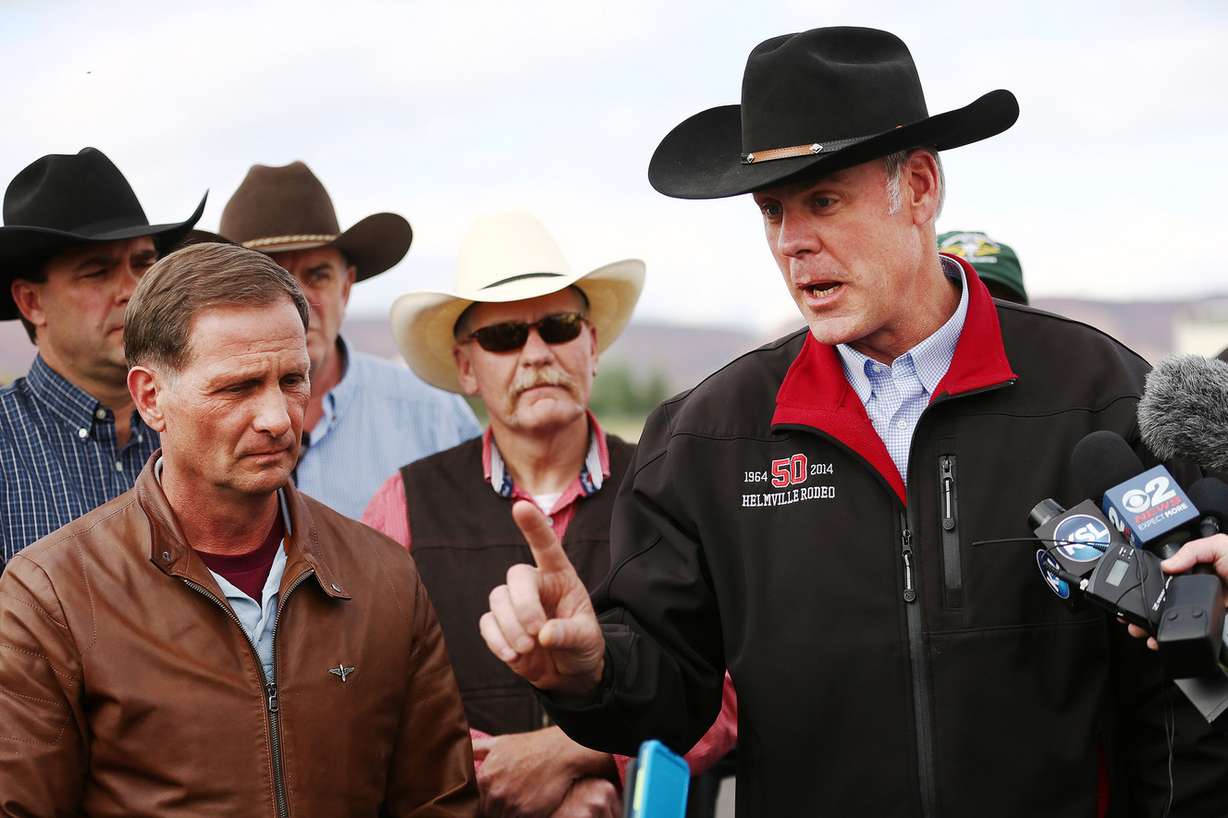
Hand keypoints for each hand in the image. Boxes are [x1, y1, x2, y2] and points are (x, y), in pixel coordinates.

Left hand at [473, 727, 614, 817]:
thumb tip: (461, 748)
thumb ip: (478, 749)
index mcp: (484, 777)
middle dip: (496, 810)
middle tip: (511, 799)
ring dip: (508, 814)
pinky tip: (528, 807)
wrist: (560, 751)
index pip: (475, 803)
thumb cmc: (531, 747)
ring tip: (519, 803)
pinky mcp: (526, 813)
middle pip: (488, 813)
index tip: (494, 799)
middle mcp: (494, 792)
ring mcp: (510, 804)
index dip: (484, 803)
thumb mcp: (500, 743)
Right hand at [480, 501, 605, 693]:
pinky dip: (497, 641)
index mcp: (560, 577)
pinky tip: (514, 657)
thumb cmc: (582, 646)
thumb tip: (544, 634)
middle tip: (535, 634)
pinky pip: (487, 623)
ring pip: (498, 600)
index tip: (521, 507)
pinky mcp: (499, 625)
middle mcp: (535, 584)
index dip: (534, 527)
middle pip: (516, 575)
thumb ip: (569, 634)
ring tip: (528, 650)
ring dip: (511, 628)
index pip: (546, 547)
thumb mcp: (588, 640)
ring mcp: (514, 604)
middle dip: (523, 605)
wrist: (568, 674)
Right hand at [1124, 533, 1227, 649]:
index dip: (1145, 579)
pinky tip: (1159, 638)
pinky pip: (1182, 629)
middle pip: (1159, 597)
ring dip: (1149, 624)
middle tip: (1128, 616)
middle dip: (1140, 606)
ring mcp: (1200, 606)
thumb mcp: (1220, 546)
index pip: (1165, 571)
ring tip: (1138, 630)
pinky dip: (1168, 636)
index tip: (1129, 587)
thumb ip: (1193, 550)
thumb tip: (1167, 565)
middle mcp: (1196, 586)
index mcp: (1197, 566)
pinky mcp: (1207, 622)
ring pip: (1167, 616)